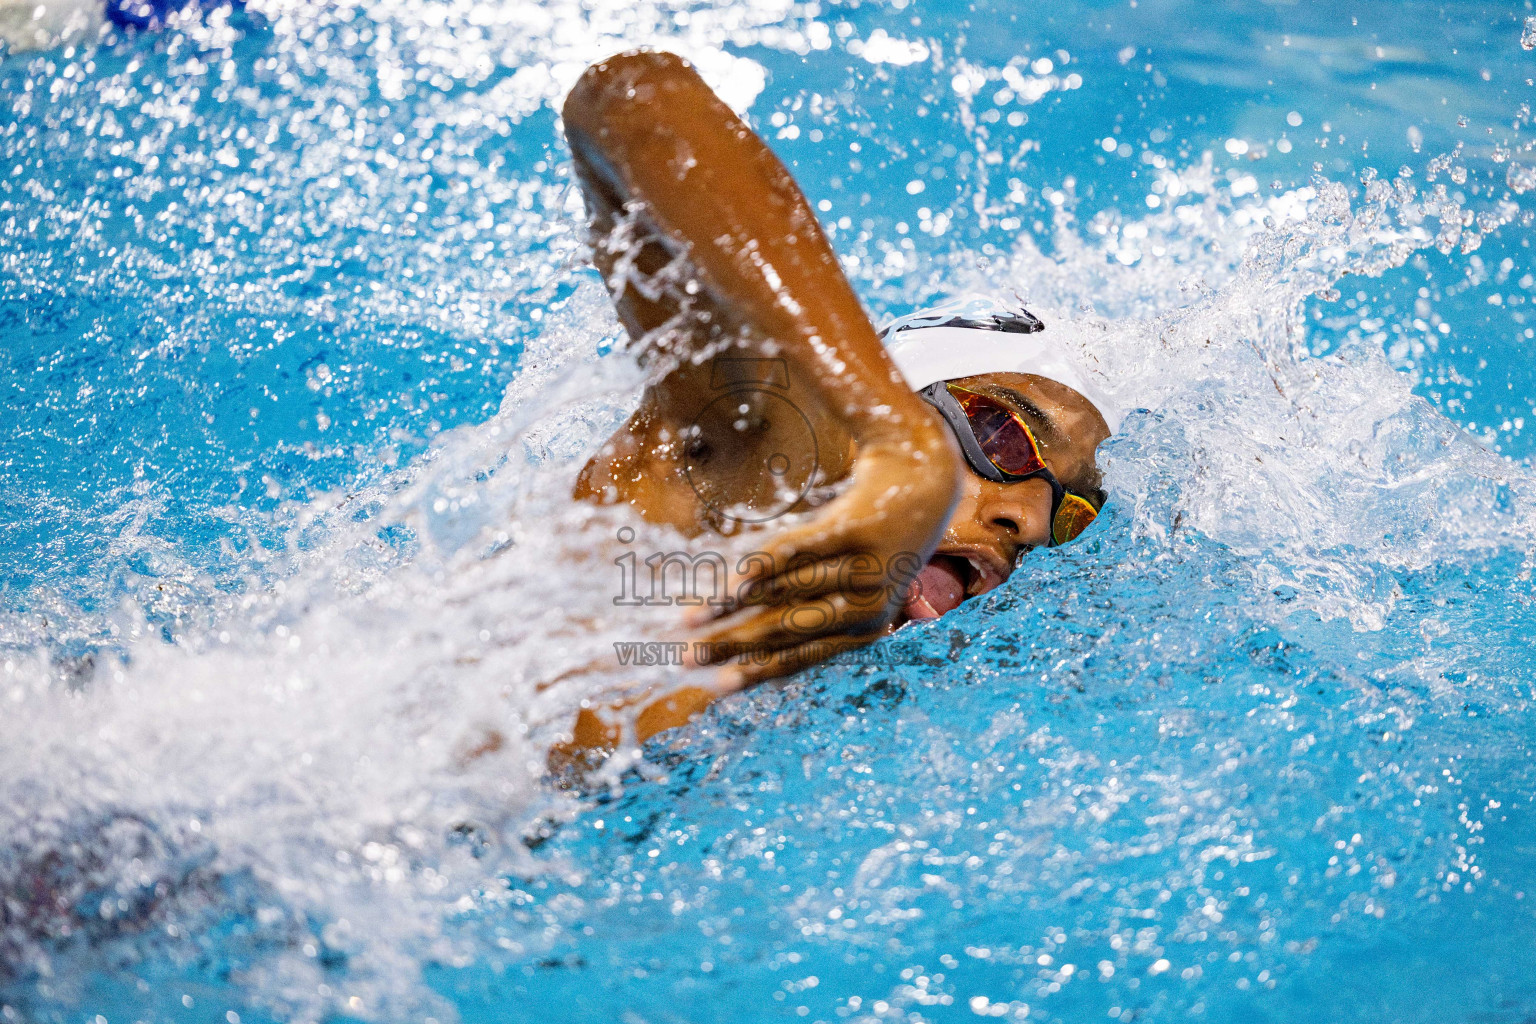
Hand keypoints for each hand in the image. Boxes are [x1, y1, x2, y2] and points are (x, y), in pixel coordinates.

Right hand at [686, 416, 962, 687]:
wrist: (922, 477)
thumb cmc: (873, 536)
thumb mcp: (849, 579)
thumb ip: (807, 607)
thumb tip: (740, 638)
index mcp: (869, 627)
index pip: (803, 655)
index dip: (756, 670)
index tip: (717, 687)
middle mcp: (870, 604)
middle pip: (786, 628)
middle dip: (732, 646)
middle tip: (688, 659)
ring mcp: (867, 566)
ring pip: (784, 592)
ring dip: (730, 607)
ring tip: (689, 619)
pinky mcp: (858, 528)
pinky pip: (798, 551)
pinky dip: (762, 567)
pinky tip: (731, 581)